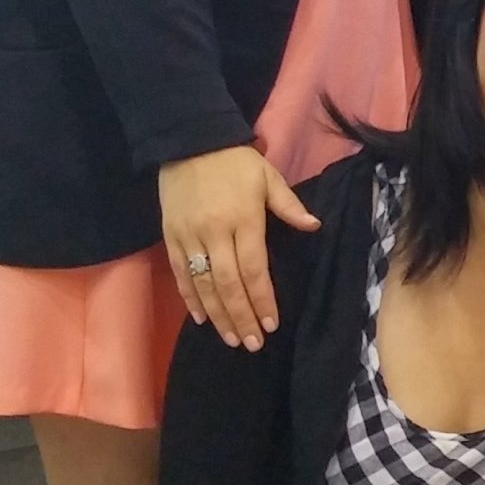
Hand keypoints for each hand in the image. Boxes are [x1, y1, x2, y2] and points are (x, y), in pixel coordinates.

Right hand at [159, 144, 319, 350]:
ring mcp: (189, 237)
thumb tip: (314, 226)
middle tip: (252, 344)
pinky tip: (202, 319)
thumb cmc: (235, 161)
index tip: (271, 323)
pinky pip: (180, 274)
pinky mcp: (170, 237)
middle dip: (241, 317)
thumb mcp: (268, 177)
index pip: (254, 269)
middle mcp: (215, 233)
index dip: (262, 300)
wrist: (188, 140)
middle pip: (228, 285)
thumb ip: (289, 205)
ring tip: (232, 339)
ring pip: (203, 285)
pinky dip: (190, 298)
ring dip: (218, 315)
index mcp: (244, 220)